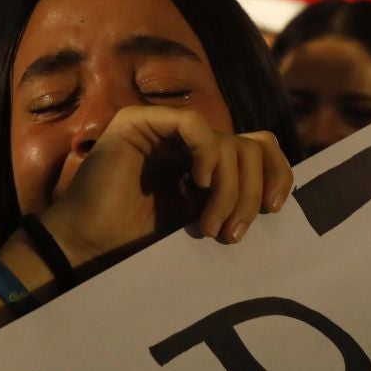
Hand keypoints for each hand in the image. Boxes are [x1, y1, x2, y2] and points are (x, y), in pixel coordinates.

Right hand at [39, 107, 292, 264]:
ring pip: (229, 141)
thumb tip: (279, 197)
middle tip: (232, 232)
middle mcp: (190, 142)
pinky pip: (193, 123)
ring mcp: (165, 129)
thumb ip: (235, 202)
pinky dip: (206, 154)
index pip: (260, 149)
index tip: (274, 208)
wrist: (91, 248)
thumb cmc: (141, 244)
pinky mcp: (139, 122)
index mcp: (208, 163)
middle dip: (250, 192)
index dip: (277, 174)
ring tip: (209, 226)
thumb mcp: (205, 222)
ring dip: (229, 189)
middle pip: (252, 146)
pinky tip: (198, 184)